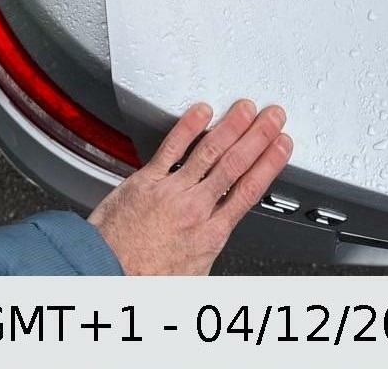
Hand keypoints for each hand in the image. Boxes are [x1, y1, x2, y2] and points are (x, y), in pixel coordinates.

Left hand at [88, 100, 291, 274]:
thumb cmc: (143, 279)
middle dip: (258, 137)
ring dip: (231, 127)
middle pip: (235, 165)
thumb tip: (221, 242)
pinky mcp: (146, 181)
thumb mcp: (192, 279)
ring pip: (208, 152)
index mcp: (210, 234)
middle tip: (273, 116)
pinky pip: (171, 149)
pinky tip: (201, 112)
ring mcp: (171, 191)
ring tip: (246, 108)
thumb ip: (210, 252)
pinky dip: (187, 128)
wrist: (104, 273)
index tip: (282, 147)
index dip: (270, 164)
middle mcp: (195, 209)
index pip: (249, 191)